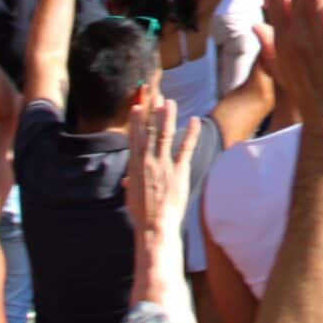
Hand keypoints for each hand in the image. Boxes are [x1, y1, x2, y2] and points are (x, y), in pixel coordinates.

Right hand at [124, 95, 198, 241]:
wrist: (154, 225)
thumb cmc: (142, 213)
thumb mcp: (132, 195)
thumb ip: (132, 183)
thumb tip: (128, 180)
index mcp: (135, 166)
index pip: (135, 137)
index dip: (137, 120)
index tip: (137, 106)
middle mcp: (147, 161)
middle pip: (150, 131)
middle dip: (152, 112)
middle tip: (156, 96)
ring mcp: (163, 165)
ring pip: (165, 134)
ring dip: (168, 116)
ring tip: (170, 102)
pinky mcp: (178, 171)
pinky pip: (185, 148)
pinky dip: (190, 133)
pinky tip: (194, 121)